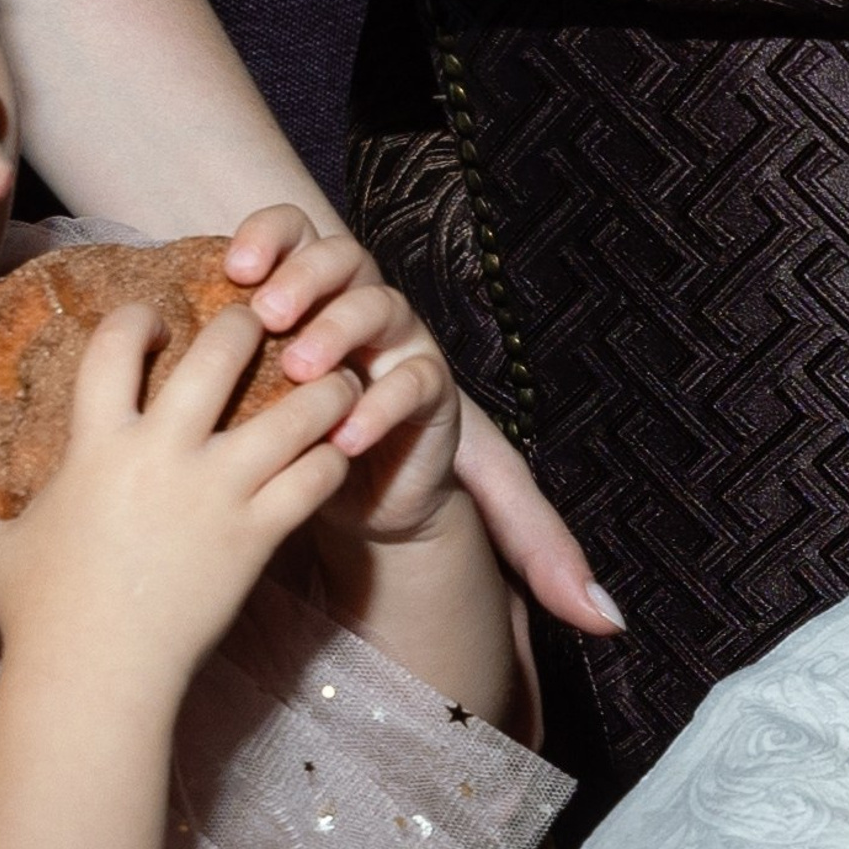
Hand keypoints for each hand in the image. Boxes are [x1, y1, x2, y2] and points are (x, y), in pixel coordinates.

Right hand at [0, 302, 355, 685]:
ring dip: (321, 389)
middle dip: (244, 324)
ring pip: (292, 414)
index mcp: (97, 445)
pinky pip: (314, 480)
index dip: (136, 319)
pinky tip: (338, 451)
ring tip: (336, 379)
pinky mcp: (257, 535)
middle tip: (262, 318)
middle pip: (218, 357)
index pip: (114, 348)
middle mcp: (163, 454)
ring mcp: (217, 493)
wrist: (97, 673)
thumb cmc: (41, 614)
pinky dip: (333, 458)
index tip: (154, 318)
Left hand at [218, 208, 460, 543]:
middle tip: (265, 316)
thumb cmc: (287, 445)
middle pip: (343, 255)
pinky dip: (380, 405)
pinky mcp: (432, 390)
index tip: (232, 269)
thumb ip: (214, 360)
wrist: (361, 502)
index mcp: (311, 290)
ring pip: (383, 305)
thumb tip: (136, 341)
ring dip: (337, 332)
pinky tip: (344, 435)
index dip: (268, 236)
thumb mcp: (245, 399)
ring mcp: (401, 342)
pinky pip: (415, 380)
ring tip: (299, 371)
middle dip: (303, 278)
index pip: (296, 230)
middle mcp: (359, 302)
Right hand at [221, 211, 623, 635]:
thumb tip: (612, 622)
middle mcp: (393, 324)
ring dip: (308, 282)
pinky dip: (269, 237)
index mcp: (431, 378)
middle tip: (302, 368)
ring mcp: (345, 282)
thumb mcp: (464, 487)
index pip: (428, 381)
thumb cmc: (397, 444)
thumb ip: (533, 541)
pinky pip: (289, 226)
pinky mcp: (294, 251)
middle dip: (346, 334)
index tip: (347, 444)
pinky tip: (235, 265)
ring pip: (344, 259)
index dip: (392, 406)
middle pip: (385, 309)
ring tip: (264, 312)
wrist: (334, 368)